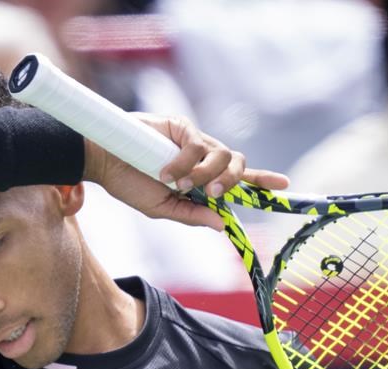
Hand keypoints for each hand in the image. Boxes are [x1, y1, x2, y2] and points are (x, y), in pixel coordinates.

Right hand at [83, 114, 288, 230]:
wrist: (104, 163)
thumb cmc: (130, 185)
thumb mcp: (163, 209)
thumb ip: (192, 215)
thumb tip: (222, 223)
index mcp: (202, 179)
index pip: (239, 178)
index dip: (261, 180)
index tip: (283, 185)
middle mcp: (203, 158)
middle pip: (238, 164)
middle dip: (232, 181)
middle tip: (211, 192)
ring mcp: (194, 141)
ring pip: (222, 155)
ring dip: (204, 174)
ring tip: (177, 184)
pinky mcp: (182, 126)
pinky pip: (197, 144)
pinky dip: (184, 162)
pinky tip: (164, 172)